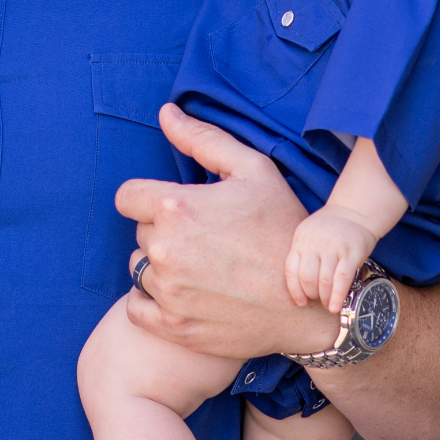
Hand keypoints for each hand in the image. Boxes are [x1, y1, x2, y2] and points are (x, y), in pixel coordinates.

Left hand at [118, 105, 338, 359]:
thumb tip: (165, 113)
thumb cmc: (284, 228)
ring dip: (160, 268)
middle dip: (164, 233)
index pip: (127, 198)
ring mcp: (167, 291)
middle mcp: (164, 250)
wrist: (311, 304)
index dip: (149, 200)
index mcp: (176, 208)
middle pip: (140, 233)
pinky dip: (155, 303)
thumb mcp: (253, 171)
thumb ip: (203, 139)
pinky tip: (189, 295)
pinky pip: (137, 307)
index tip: (175, 210)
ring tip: (201, 269)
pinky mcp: (172, 326)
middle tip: (204, 241)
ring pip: (139, 269)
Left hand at [285, 207, 375, 311]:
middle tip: (319, 300)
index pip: (291, 270)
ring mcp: (332, 247)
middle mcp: (314, 244)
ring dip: (325, 298)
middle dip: (312, 294)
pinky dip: (338, 295)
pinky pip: (342, 278)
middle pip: (307, 278)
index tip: (300, 302)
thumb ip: (302, 253)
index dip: (295, 290)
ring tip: (329, 305)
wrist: (354, 211)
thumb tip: (299, 285)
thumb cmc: (329, 228)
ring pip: (324, 281)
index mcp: (300, 240)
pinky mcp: (350, 252)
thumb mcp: (308, 234)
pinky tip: (337, 306)